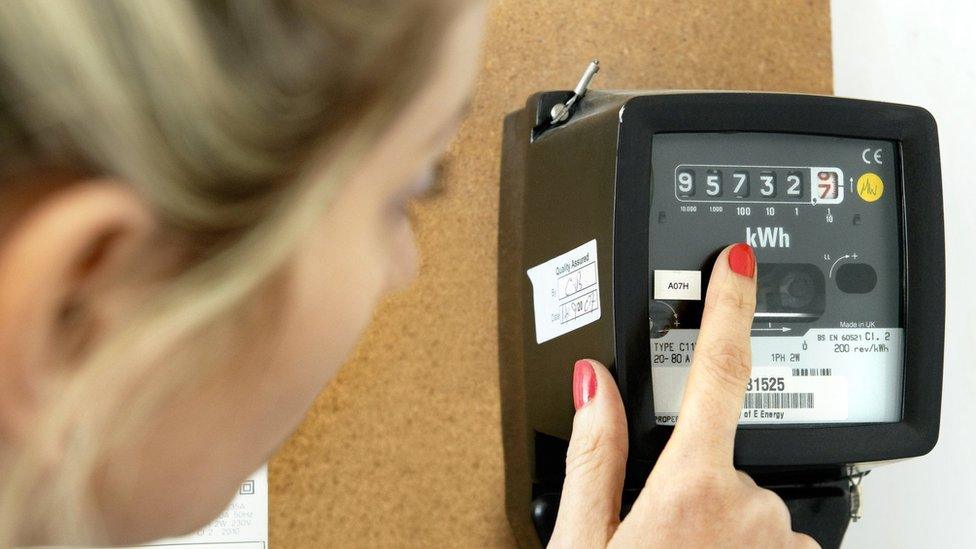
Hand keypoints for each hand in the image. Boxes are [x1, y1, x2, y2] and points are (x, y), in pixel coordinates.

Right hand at [549, 243, 818, 548]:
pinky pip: (771, 531)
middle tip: (658, 525)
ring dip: (718, 517)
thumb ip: (593, 455)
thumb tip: (592, 384)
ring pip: (748, 497)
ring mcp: (781, 538)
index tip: (738, 265)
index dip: (729, 308)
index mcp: (691, 487)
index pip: (717, 372)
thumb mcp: (582, 538)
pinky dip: (745, 541)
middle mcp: (748, 506)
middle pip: (723, 454)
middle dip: (694, 475)